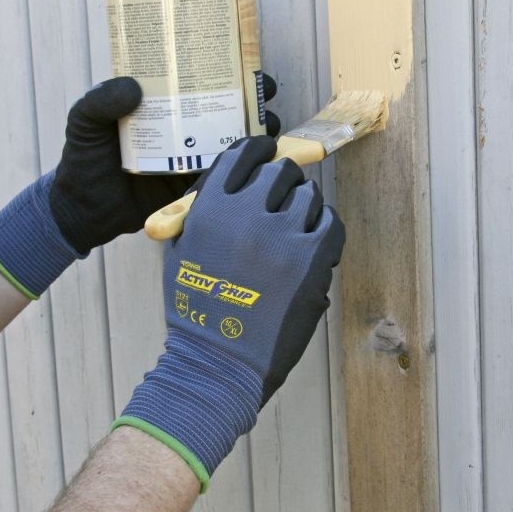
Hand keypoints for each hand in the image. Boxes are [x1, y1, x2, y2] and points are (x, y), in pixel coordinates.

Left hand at [49, 75, 280, 252]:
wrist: (82, 211)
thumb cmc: (83, 163)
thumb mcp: (84, 122)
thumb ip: (101, 101)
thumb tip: (134, 87)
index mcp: (164, 110)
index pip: (202, 86)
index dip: (230, 77)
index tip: (249, 73)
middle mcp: (182, 133)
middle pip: (227, 114)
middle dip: (254, 107)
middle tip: (267, 106)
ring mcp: (189, 162)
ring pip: (231, 147)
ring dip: (254, 141)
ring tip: (268, 139)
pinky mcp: (190, 190)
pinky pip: (219, 180)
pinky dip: (238, 176)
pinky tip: (255, 172)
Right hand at [114, 136, 345, 489]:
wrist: (220, 363)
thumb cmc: (197, 311)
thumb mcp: (182, 252)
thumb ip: (203, 213)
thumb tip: (233, 185)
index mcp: (210, 209)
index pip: (243, 154)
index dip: (260, 148)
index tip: (267, 150)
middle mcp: (247, 213)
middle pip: (280, 171)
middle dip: (281, 185)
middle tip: (280, 204)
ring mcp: (283, 235)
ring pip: (308, 196)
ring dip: (302, 210)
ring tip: (293, 234)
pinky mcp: (312, 259)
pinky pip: (331, 222)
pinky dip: (324, 229)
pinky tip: (312, 243)